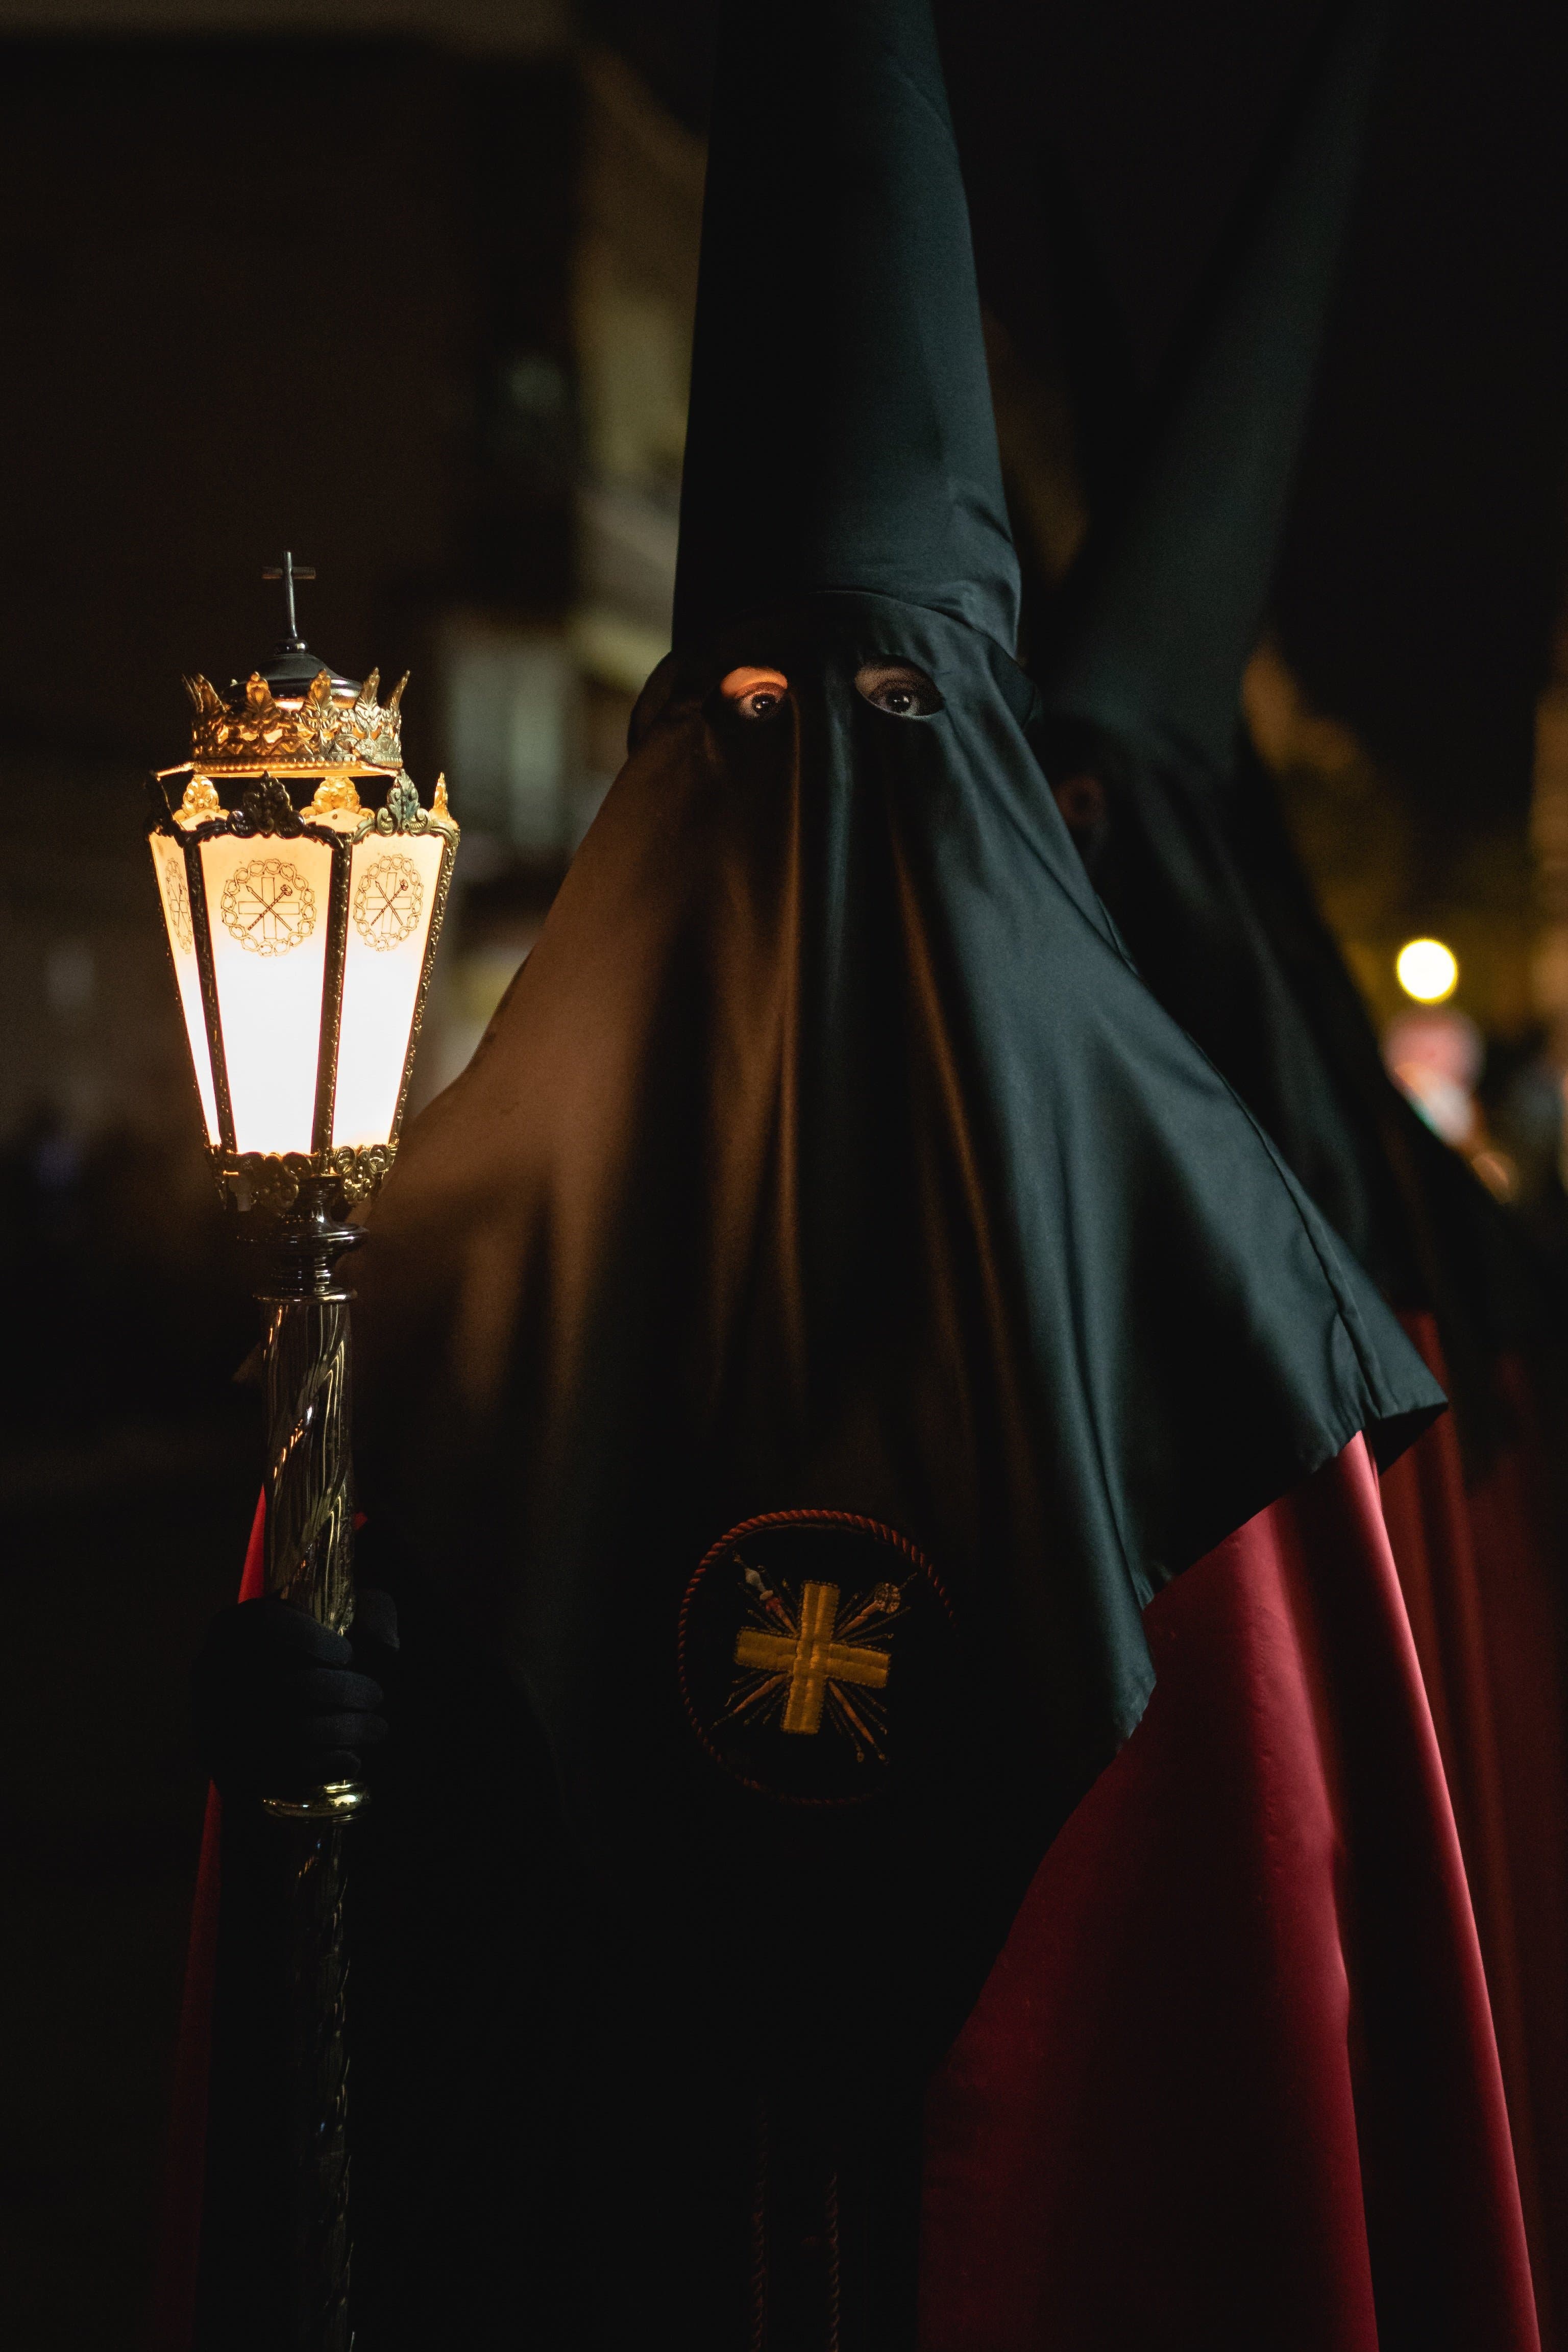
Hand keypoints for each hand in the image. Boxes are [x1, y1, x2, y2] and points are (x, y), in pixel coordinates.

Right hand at [194, 1588, 396, 1801]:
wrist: (276, 1720)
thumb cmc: (316, 1659)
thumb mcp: (343, 1619)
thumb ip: (370, 1614)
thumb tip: (385, 1645)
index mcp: (231, 1629)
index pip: (262, 1625)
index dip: (310, 1639)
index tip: (349, 1654)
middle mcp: (211, 1675)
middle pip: (282, 1683)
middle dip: (343, 1691)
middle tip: (377, 1695)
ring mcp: (215, 1727)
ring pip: (288, 1732)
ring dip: (344, 1730)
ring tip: (378, 1727)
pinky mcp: (229, 1771)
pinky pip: (280, 1773)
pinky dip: (325, 1765)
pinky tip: (353, 1758)